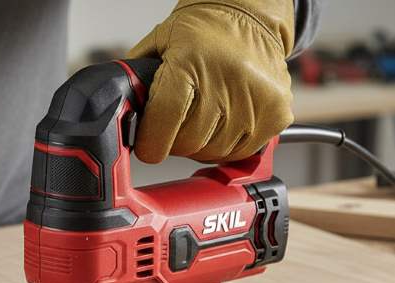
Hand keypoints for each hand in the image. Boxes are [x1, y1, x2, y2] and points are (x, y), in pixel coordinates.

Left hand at [128, 0, 295, 163]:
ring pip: (214, 152)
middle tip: (177, 122)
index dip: (151, 142)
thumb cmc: (202, 33)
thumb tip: (118, 116)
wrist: (249, 17)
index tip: (148, 146)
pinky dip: (227, 144)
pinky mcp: (276, 113)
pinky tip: (224, 121)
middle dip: (175, 140)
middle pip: (188, 142)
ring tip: (202, 117)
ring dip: (201, 144)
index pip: (164, 122)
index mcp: (190, 62)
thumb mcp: (159, 45)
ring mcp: (256, 99)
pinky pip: (241, 151)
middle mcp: (226, 80)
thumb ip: (136, 81)